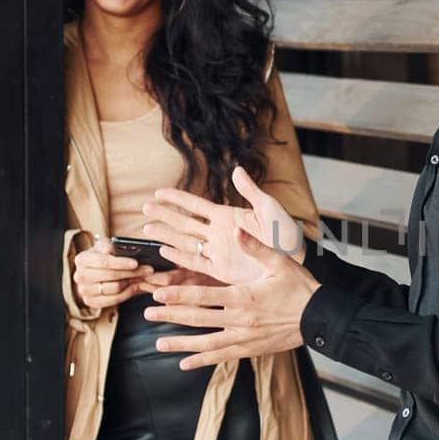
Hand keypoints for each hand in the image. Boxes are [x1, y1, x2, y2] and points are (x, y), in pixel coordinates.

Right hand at [72, 237, 151, 309]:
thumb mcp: (106, 246)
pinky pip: (113, 300)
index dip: (120, 263)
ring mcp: (84, 290)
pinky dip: (126, 294)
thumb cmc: (105, 256)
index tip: (136, 263)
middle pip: (110, 276)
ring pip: (113, 288)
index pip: (103, 262)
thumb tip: (109, 250)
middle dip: (131, 273)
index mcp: (82, 259)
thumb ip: (107, 245)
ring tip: (142, 277)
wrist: (99, 270)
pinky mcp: (90, 302)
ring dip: (131, 282)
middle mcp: (79, 276)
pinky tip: (134, 286)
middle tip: (148, 270)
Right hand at [141, 167, 305, 285]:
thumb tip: (236, 170)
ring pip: (186, 241)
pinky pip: (196, 262)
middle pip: (185, 222)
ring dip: (166, 235)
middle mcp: (219, 232)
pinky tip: (164, 251)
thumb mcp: (268, 207)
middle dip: (165, 215)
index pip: (196, 204)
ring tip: (147, 228)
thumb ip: (250, 191)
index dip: (177, 198)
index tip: (158, 192)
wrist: (294, 259)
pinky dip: (180, 257)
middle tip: (144, 209)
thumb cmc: (285, 232)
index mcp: (227, 215)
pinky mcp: (222, 269)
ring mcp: (219, 251)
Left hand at [144, 227, 319, 369]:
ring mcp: (243, 338)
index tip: (158, 294)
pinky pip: (221, 356)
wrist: (319, 318)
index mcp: (243, 296)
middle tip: (148, 315)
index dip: (179, 295)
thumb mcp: (279, 262)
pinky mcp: (249, 349)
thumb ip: (255, 247)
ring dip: (180, 343)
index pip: (203, 296)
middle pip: (198, 319)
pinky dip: (201, 361)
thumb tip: (236, 229)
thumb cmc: (299, 288)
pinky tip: (184, 363)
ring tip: (159, 343)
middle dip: (171, 316)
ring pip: (205, 343)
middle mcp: (239, 320)